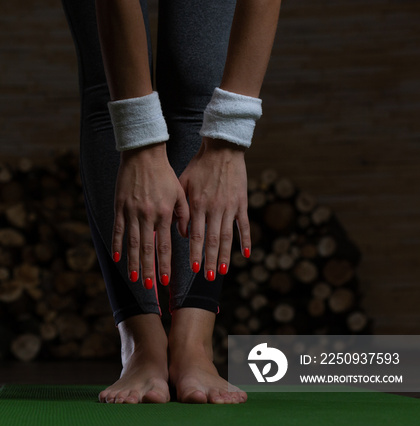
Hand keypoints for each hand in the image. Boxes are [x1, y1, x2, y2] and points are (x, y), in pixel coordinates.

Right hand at [112, 142, 189, 288]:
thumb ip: (183, 215)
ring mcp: (132, 211)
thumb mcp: (180, 192)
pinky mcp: (119, 206)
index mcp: (164, 213)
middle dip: (148, 271)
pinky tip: (117, 258)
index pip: (166, 245)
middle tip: (148, 288)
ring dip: (133, 263)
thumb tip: (185, 236)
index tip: (166, 281)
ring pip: (132, 243)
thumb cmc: (164, 173)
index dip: (165, 265)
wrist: (143, 153)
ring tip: (133, 279)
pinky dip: (117, 245)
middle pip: (148, 249)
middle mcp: (148, 215)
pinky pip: (118, 229)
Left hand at [178, 137, 250, 280]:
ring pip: (228, 236)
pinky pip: (244, 225)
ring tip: (223, 272)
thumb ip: (181, 208)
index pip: (195, 235)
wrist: (222, 148)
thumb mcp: (183, 184)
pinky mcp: (242, 202)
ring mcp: (230, 206)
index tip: (194, 269)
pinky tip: (245, 255)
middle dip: (210, 260)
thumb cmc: (198, 166)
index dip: (194, 253)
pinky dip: (245, 240)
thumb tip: (179, 233)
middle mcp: (215, 208)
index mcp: (198, 204)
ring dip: (225, 255)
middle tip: (208, 277)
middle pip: (212, 240)